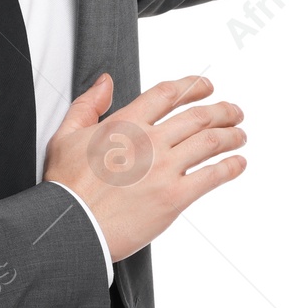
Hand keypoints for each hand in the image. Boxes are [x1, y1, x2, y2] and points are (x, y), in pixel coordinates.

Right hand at [44, 73, 245, 262]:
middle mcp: (149, 141)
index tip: (206, 86)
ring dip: (232, 135)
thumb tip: (106, 82)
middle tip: (234, 112)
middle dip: (222, 110)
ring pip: (210, 141)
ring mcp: (164, 169)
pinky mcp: (174, 197)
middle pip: (198, 115)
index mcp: (125, 124)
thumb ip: (88, 105)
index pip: (168, 94)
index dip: (193, 86)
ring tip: (241, 135)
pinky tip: (238, 163)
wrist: (71, 225)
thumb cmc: (66, 186)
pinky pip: (212, 176)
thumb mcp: (66, 135)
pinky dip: (231, 167)